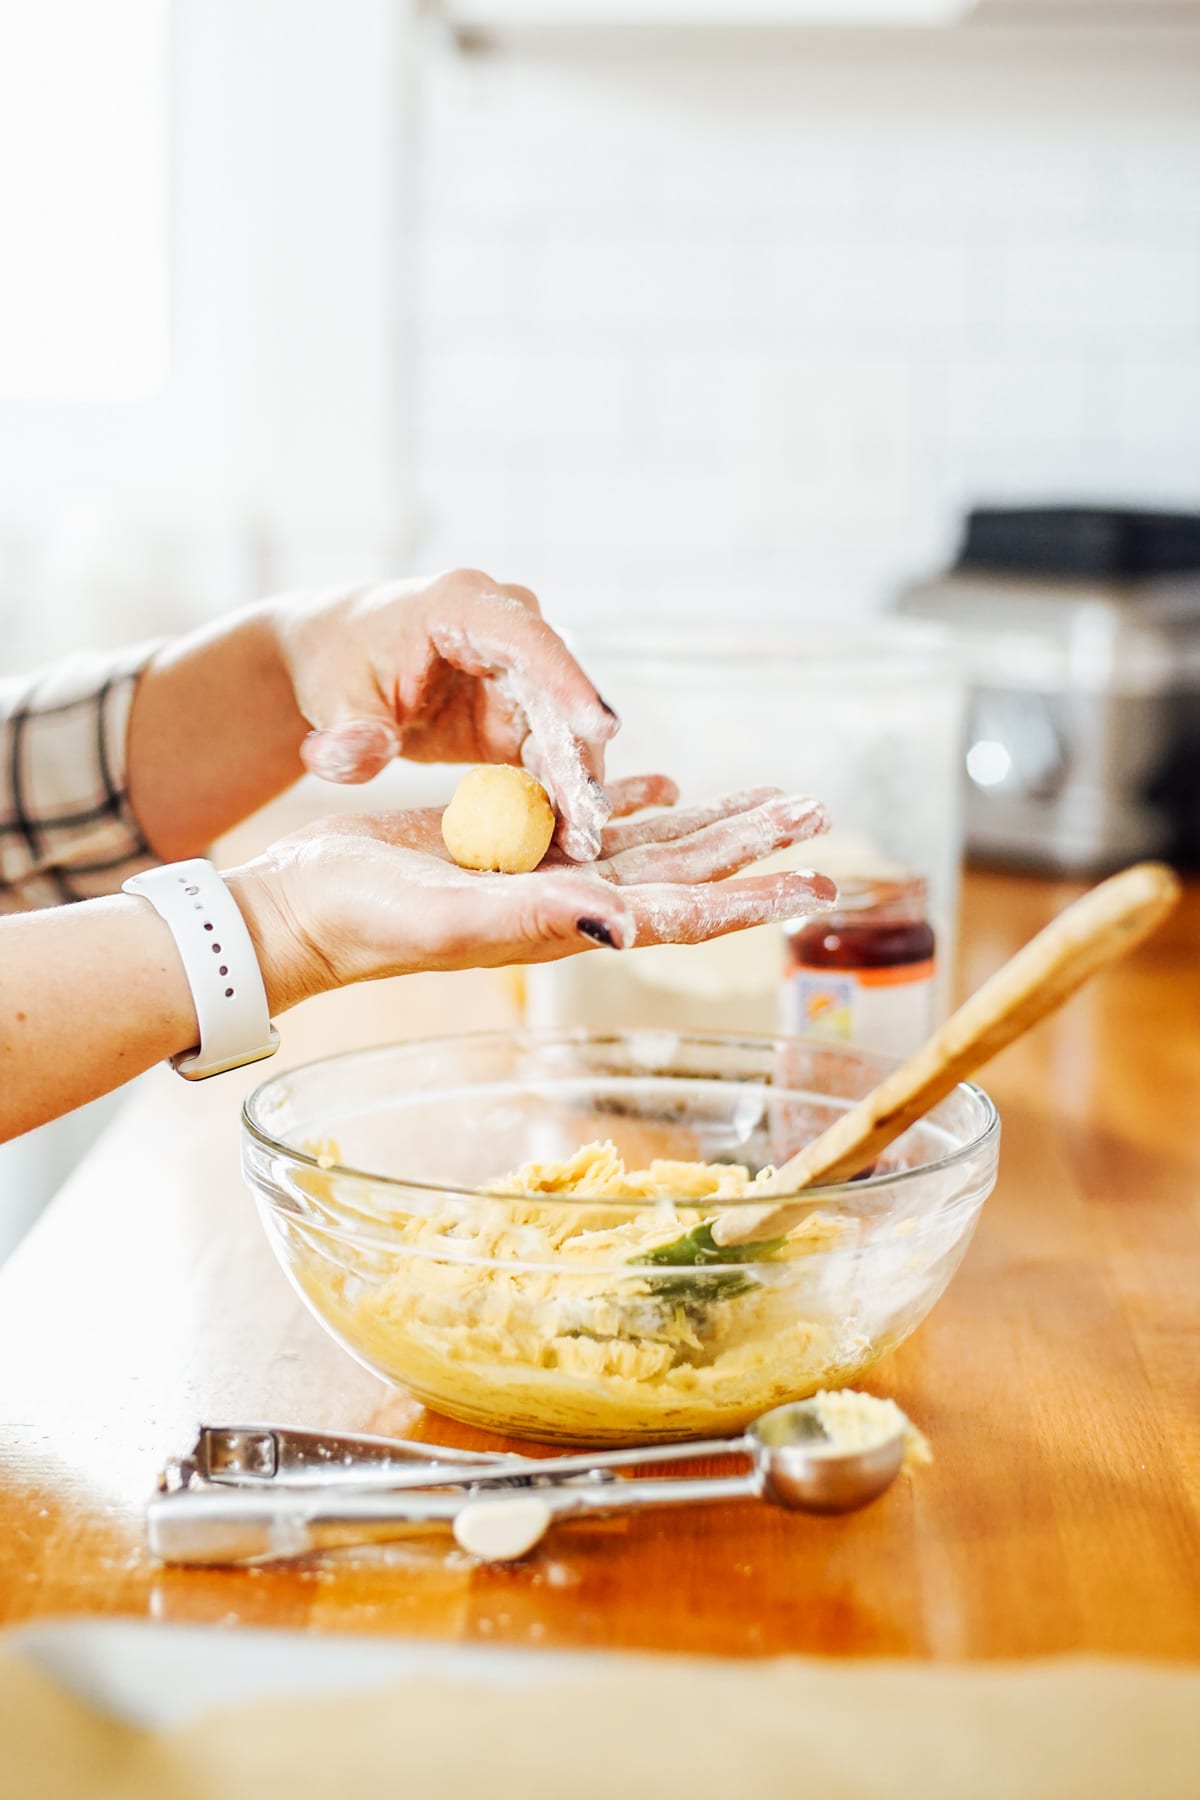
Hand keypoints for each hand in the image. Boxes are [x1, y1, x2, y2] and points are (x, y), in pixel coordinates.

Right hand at [226, 781, 833, 1013]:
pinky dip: (633, 799)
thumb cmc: (362, 921)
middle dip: (753, 843)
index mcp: (566, 923)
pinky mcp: (506, 839)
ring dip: (712, 820)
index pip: (682, 912)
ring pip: (648, 840)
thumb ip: (534, 919)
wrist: (298, 907)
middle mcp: (567, 901)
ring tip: (770, 798)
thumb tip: (624, 926)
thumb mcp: (445, 919)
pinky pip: (587, 816)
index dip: (752, 899)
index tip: (818, 884)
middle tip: (817, 811)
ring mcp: (539, 869)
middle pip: (683, 870)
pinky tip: (665, 785)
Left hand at [270, 570, 619, 860]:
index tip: (603, 728)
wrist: (339, 660)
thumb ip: (348, 732)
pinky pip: (551, 755)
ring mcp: (522, 670)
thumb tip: (363, 752)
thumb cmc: (337, 665)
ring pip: (565, 730)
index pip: (528, 642)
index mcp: (460, 606)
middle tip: (591, 819)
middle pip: (559, 694)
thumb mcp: (333, 699)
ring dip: (576, 784)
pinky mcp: (523, 711)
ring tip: (584, 842)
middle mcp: (506, 629)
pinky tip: (568, 837)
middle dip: (578, 758)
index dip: (568, 683)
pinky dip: (558, 794)